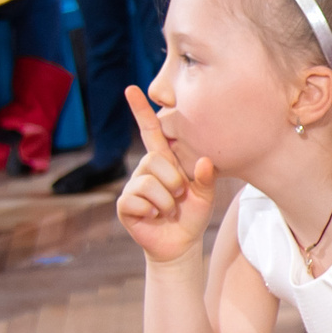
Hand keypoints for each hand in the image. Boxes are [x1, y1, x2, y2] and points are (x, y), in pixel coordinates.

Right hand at [116, 85, 215, 264]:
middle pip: (155, 160)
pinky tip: (153, 217)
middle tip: (178, 196)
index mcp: (164, 160)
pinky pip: (136, 200)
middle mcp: (145, 169)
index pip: (150, 131)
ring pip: (148, 183)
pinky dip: (151, 211)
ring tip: (168, 209)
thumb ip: (206, 177)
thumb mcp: (205, 194)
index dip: (141, 111)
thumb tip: (205, 161)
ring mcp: (133, 186)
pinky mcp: (125, 205)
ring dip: (165, 201)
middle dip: (173, 181)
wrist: (181, 243)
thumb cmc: (192, 213)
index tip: (132, 89)